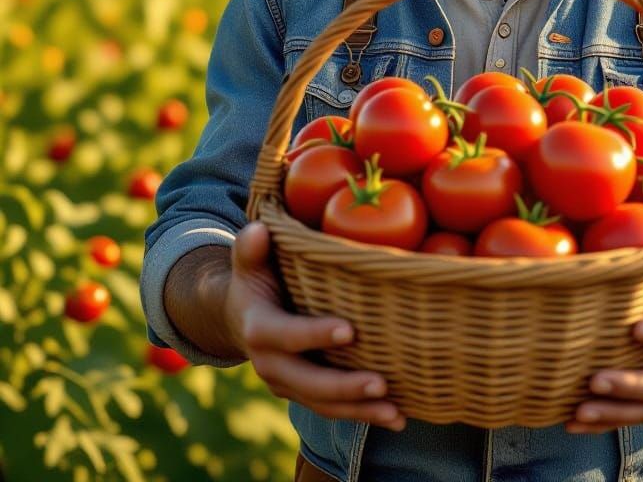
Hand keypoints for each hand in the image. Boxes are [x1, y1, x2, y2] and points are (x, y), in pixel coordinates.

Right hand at [226, 221, 405, 429]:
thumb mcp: (250, 262)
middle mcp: (270, 364)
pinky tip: (398, 416)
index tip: (350, 330)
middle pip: (307, 381)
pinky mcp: (303, 393)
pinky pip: (333, 410)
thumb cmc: (256, 279)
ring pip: (323, 404)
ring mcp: (287, 383)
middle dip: (344, 386)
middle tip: (382, 383)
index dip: (315, 334)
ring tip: (397, 412)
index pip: (285, 334)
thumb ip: (252, 248)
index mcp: (259, 328)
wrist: (240, 317)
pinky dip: (363, 415)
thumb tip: (260, 230)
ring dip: (360, 410)